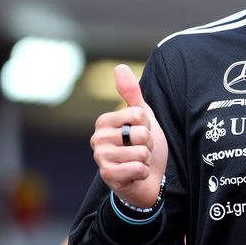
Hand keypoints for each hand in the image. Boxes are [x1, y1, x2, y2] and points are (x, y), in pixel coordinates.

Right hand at [90, 65, 168, 207]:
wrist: (146, 178)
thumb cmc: (142, 145)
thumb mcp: (141, 116)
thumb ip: (131, 93)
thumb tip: (120, 67)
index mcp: (103, 122)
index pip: (138, 114)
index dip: (147, 125)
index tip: (141, 134)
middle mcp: (97, 139)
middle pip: (141, 133)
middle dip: (148, 143)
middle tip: (140, 149)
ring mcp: (101, 159)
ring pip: (141, 152)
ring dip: (146, 159)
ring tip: (138, 161)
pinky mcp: (108, 177)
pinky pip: (137, 168)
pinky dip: (143, 172)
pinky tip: (136, 174)